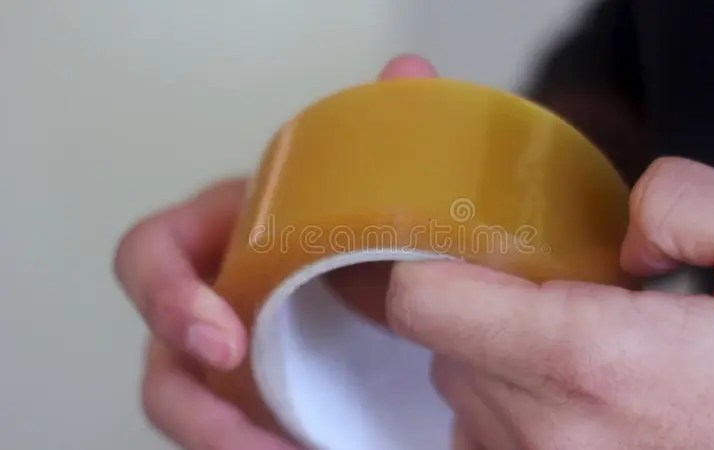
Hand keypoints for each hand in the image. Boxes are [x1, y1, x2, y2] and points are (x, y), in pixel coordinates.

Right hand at [113, 55, 437, 448]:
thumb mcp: (379, 190)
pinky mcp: (260, 396)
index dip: (165, 293)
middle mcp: (221, 293)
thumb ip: (389, 137)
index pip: (158, 253)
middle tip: (245, 436)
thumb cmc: (378, 229)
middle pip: (163, 348)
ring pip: (193, 400)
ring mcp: (236, 351)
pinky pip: (237, 429)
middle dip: (190, 397)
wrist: (415, 284)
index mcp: (233, 233)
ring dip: (220, 436)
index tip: (219, 338)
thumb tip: (406, 72)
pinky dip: (254, 444)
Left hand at [386, 157, 713, 448]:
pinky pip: (492, 442)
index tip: (457, 238)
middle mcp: (554, 436)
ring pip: (467, 398)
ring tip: (588, 353)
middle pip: (446, 348)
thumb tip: (622, 230)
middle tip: (559, 289)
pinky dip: (516, 414)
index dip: (427, 257)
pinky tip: (583, 402)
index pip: (424, 302)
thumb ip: (684, 201)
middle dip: (485, 305)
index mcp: (591, 361)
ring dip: (502, 362)